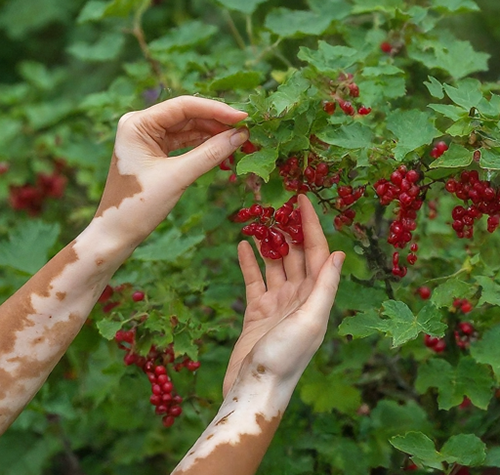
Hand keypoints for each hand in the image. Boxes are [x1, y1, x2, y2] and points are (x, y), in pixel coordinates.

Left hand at [94, 95, 247, 241]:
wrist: (117, 233)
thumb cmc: (139, 205)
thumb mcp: (178, 176)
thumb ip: (210, 153)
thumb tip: (241, 136)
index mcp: (138, 123)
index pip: (183, 106)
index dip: (216, 110)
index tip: (243, 116)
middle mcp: (141, 125)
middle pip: (187, 116)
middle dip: (217, 122)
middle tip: (247, 129)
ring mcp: (148, 138)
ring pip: (187, 129)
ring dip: (213, 134)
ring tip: (240, 139)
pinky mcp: (154, 152)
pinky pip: (184, 143)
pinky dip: (203, 146)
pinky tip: (223, 148)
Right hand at [223, 195, 344, 394]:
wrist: (254, 391)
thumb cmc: (284, 359)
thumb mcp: (310, 321)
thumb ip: (325, 287)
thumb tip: (340, 253)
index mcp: (316, 298)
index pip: (318, 252)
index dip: (311, 224)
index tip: (301, 199)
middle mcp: (300, 298)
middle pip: (297, 254)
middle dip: (288, 228)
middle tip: (275, 203)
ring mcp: (278, 304)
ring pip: (275, 264)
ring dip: (269, 242)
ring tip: (259, 219)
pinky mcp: (257, 312)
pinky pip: (254, 281)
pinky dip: (250, 263)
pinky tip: (243, 245)